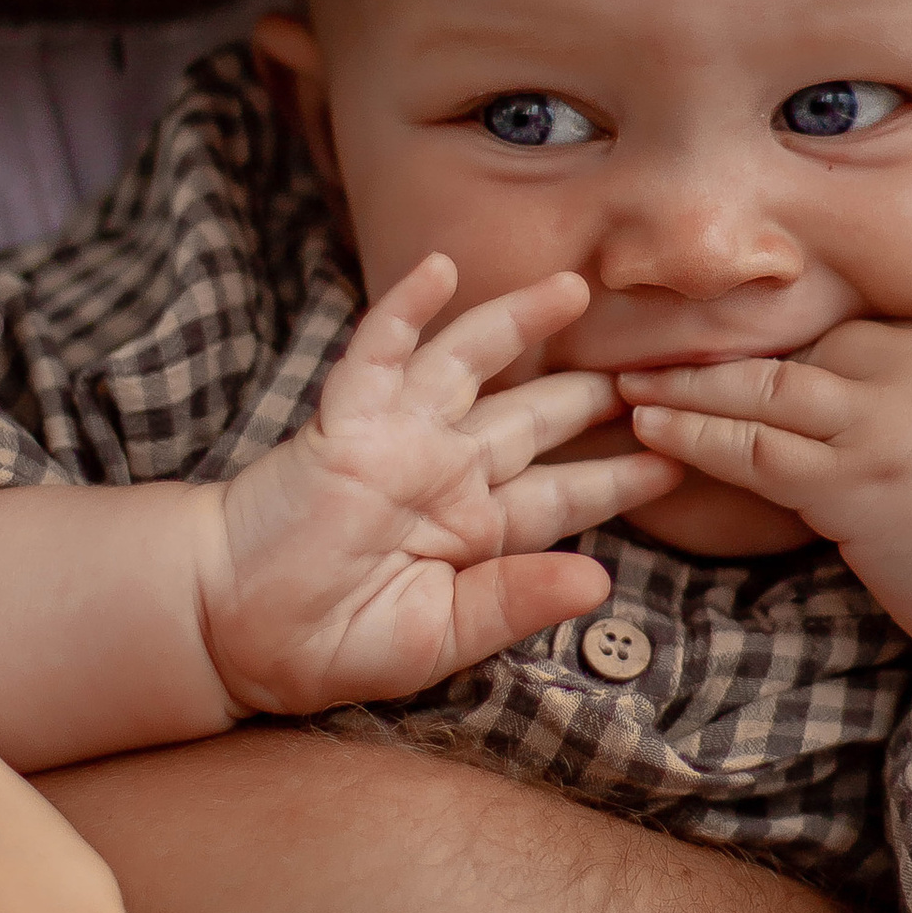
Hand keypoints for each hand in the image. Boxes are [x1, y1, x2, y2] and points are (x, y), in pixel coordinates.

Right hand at [198, 258, 678, 713]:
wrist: (233, 628)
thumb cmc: (328, 642)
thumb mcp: (437, 637)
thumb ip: (513, 603)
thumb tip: (601, 583)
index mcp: (475, 529)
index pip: (564, 495)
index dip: (619, 475)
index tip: (678, 458)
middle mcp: (445, 470)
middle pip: (534, 415)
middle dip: (590, 390)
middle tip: (653, 358)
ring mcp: (397, 437)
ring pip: (469, 363)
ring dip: (517, 322)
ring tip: (574, 289)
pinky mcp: (345, 419)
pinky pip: (379, 352)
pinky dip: (407, 309)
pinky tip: (440, 270)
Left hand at [620, 317, 911, 654]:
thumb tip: (884, 388)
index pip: (853, 334)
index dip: (790, 355)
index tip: (735, 366)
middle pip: (803, 350)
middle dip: (723, 355)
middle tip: (654, 352)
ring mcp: (885, 421)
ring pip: (764, 390)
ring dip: (688, 388)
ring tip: (627, 386)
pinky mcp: (853, 483)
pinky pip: (755, 451)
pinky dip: (696, 439)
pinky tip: (653, 432)